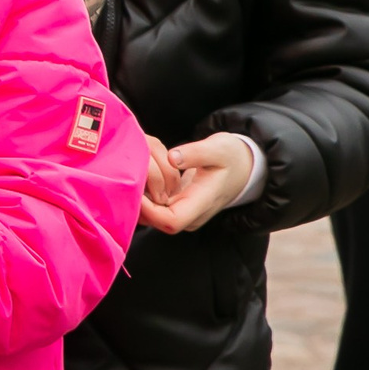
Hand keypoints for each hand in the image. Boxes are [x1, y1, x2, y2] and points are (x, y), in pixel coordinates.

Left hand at [138, 133, 254, 234]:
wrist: (244, 167)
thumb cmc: (231, 156)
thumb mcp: (218, 148)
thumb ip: (196, 152)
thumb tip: (171, 157)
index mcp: (201, 203)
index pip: (170, 221)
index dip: (149, 210)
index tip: (135, 186)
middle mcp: (191, 214)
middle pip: (156, 221)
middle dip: (137, 203)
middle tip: (124, 176)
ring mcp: (184, 211)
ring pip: (152, 215)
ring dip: (138, 198)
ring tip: (130, 173)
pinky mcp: (177, 205)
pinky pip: (154, 207)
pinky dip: (143, 194)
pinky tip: (138, 174)